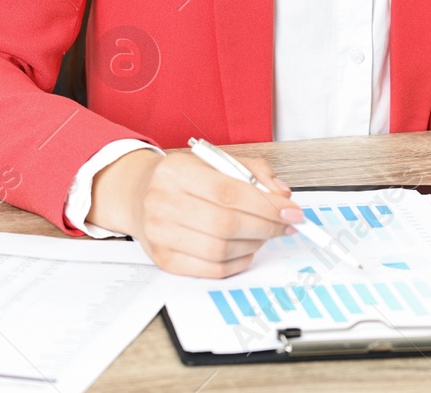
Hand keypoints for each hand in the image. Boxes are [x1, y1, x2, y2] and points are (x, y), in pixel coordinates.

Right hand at [87, 148, 304, 276]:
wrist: (139, 194)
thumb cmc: (181, 178)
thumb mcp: (214, 161)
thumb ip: (252, 172)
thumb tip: (282, 195)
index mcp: (176, 172)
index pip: (228, 192)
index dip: (266, 205)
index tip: (291, 211)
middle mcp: (162, 203)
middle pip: (226, 224)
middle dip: (266, 226)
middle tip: (285, 224)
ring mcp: (160, 234)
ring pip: (220, 250)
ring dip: (254, 244)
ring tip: (265, 233)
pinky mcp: (163, 260)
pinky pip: (211, 269)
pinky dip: (238, 262)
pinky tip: (247, 248)